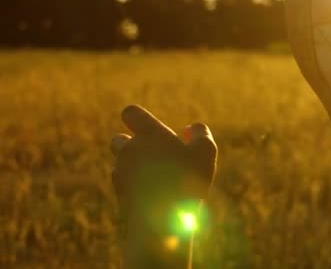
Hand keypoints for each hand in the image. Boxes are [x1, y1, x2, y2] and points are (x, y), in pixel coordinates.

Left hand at [110, 105, 216, 267]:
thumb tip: (190, 128)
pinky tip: (155, 198)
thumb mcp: (205, 151)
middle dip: (133, 145)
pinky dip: (136, 189)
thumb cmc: (187, 180)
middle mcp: (128, 151)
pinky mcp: (119, 196)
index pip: (131, 113)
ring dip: (134, 168)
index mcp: (148, 134)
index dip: (139, 118)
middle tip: (157, 156)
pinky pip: (124, 187)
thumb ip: (200, 133)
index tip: (152, 127)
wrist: (161, 222)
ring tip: (158, 179)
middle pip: (119, 140)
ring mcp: (120, 174)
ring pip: (121, 164)